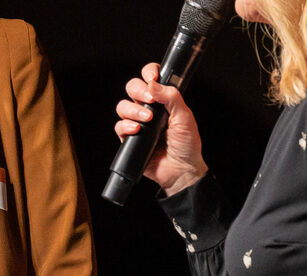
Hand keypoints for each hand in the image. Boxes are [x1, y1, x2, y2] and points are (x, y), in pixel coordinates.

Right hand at [114, 63, 208, 195]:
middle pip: (132, 88)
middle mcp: (149, 109)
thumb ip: (171, 97)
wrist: (181, 170)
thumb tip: (153, 84)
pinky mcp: (130, 139)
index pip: (151, 78)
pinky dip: (126, 126)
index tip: (152, 77)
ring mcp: (138, 123)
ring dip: (133, 109)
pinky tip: (137, 130)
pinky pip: (119, 127)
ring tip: (147, 119)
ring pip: (123, 106)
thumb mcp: (185, 117)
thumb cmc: (187, 145)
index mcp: (163, 100)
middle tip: (150, 100)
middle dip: (138, 90)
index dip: (148, 73)